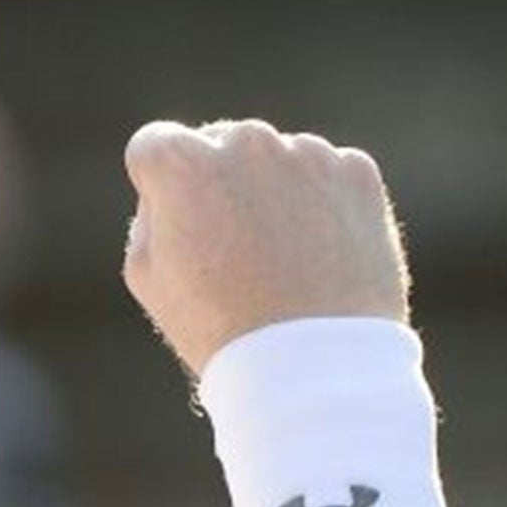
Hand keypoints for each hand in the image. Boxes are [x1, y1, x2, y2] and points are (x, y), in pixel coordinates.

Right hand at [121, 119, 410, 376]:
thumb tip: (175, 193)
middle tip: (231, 249)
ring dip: (273, 193)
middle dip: (220, 185)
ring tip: (281, 260)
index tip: (177, 223)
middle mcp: (246, 142)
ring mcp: (307, 154)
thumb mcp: (149, 276)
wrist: (313, 363)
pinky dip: (321, 204)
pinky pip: (327, 175)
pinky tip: (317, 255)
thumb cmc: (218, 326)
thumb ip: (151, 215)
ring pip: (277, 161)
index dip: (158, 187)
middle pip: (220, 147)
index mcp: (183, 164)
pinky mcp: (356, 173)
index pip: (154, 145)